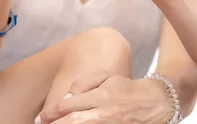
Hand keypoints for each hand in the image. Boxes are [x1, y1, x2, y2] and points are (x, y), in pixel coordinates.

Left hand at [37, 75, 172, 123]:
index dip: (52, 113)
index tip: (41, 116)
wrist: (155, 102)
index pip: (69, 106)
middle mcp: (104, 114)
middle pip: (72, 122)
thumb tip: (66, 98)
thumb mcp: (106, 78)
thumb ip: (84, 84)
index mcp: (100, 97)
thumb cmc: (126, 88)